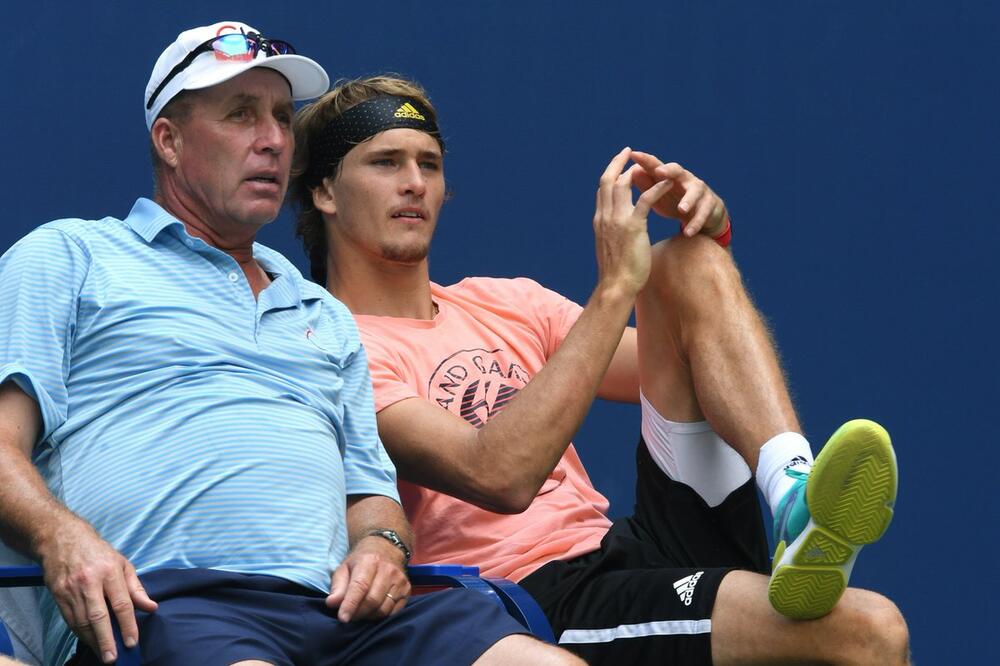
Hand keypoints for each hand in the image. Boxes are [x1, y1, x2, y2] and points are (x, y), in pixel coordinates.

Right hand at [38, 520, 156, 663]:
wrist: (62, 539)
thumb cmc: (98, 552)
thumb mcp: (123, 564)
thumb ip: (136, 588)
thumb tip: (152, 607)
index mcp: (110, 571)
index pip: (122, 603)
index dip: (128, 625)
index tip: (132, 642)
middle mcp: (90, 581)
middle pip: (98, 616)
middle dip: (106, 640)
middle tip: (113, 657)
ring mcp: (71, 589)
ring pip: (82, 621)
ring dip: (92, 640)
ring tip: (104, 653)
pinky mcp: (58, 594)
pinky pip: (70, 619)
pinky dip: (80, 633)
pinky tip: (89, 641)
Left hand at [326, 535, 410, 621]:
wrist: (387, 549)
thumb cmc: (361, 561)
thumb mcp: (345, 567)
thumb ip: (338, 586)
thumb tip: (332, 604)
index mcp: (369, 561)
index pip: (360, 586)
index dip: (350, 604)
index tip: (343, 618)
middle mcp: (388, 570)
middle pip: (372, 600)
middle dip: (358, 613)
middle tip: (349, 617)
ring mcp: (400, 580)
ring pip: (383, 609)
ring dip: (369, 616)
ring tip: (360, 613)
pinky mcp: (407, 590)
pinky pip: (393, 611)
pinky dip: (381, 616)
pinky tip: (373, 611)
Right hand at [593, 147, 674, 296]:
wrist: (616, 286)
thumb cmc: (616, 273)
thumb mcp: (610, 248)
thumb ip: (612, 234)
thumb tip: (615, 231)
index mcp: (600, 221)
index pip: (601, 190)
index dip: (610, 174)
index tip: (618, 165)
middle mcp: (605, 217)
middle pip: (607, 181)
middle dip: (617, 163)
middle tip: (628, 152)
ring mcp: (617, 220)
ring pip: (622, 185)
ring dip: (636, 170)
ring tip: (650, 163)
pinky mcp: (633, 226)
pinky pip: (645, 200)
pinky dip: (656, 188)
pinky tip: (667, 182)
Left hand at [630, 151, 727, 238]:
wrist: (702, 216)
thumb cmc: (675, 202)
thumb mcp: (659, 196)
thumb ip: (647, 185)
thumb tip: (632, 172)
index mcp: (669, 176)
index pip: (656, 165)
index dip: (645, 159)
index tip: (633, 154)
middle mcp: (685, 178)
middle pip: (678, 170)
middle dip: (668, 170)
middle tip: (659, 172)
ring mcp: (699, 190)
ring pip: (695, 191)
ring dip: (688, 200)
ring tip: (682, 209)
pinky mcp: (710, 204)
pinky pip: (704, 213)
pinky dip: (696, 223)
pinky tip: (688, 232)